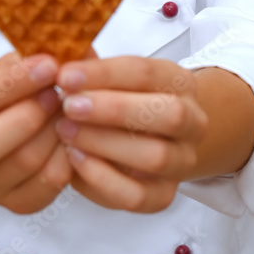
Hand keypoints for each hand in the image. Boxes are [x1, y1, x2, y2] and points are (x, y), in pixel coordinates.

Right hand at [0, 51, 71, 213]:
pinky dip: (67, 157)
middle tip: (59, 90)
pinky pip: (46, 186)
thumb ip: (17, 62)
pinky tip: (72, 134)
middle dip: (30, 114)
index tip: (49, 64)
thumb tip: (58, 48)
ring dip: (55, 130)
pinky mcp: (13, 204)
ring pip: (23, 164)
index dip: (14, 82)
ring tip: (71, 107)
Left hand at [55, 56, 208, 212]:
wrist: (155, 138)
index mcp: (179, 82)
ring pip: (155, 157)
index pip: (146, 72)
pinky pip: (138, 196)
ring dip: (104, 143)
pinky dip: (102, 179)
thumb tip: (61, 57)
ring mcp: (182, 161)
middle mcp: (191, 121)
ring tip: (65, 130)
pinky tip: (74, 159)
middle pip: (168, 114)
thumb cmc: (124, 99)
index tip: (65, 76)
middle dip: (114, 109)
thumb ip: (92, 69)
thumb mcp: (114, 77)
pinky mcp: (163, 195)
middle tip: (69, 105)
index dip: (103, 74)